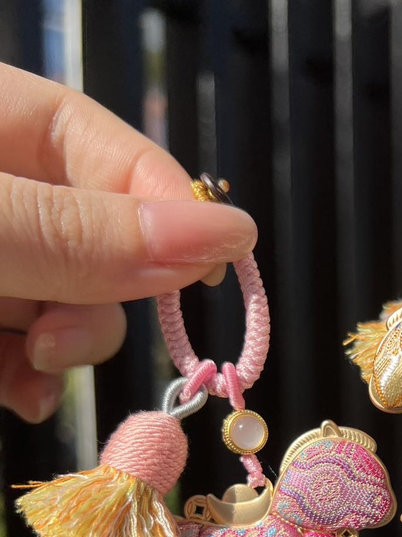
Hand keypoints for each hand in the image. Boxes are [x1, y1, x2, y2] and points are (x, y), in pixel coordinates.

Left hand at [0, 63, 257, 421]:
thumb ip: (84, 234)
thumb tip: (228, 234)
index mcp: (0, 126)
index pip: (114, 154)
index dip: (170, 211)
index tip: (209, 272)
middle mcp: (5, 195)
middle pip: (101, 244)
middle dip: (100, 303)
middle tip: (59, 342)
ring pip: (68, 306)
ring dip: (65, 352)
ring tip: (26, 374)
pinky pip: (21, 351)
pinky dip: (28, 381)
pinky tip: (20, 395)